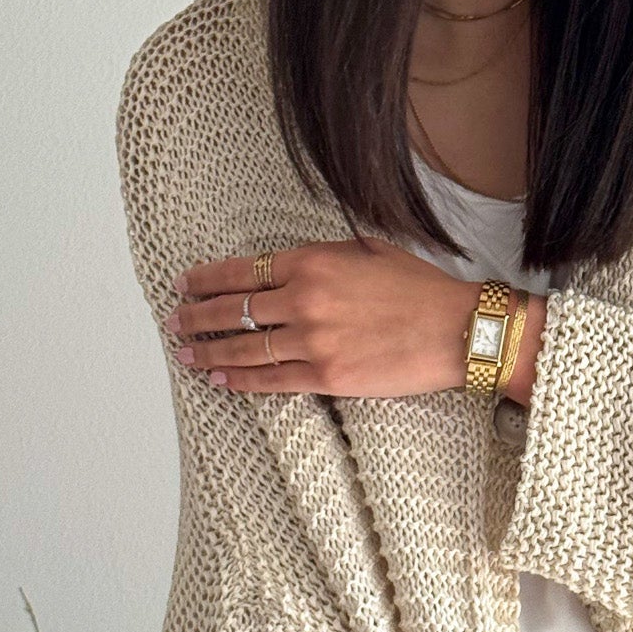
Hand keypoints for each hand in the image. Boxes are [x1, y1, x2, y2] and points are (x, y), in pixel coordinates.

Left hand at [164, 238, 482, 396]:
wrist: (458, 329)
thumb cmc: (421, 288)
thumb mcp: (368, 250)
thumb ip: (323, 257)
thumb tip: (290, 266)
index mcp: (312, 262)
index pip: (242, 271)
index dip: (206, 279)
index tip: (185, 284)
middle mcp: (304, 299)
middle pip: (234, 310)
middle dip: (197, 317)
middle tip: (174, 322)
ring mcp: (313, 340)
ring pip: (245, 348)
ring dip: (209, 352)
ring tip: (186, 354)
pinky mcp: (327, 376)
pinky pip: (271, 380)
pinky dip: (240, 380)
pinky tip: (219, 379)